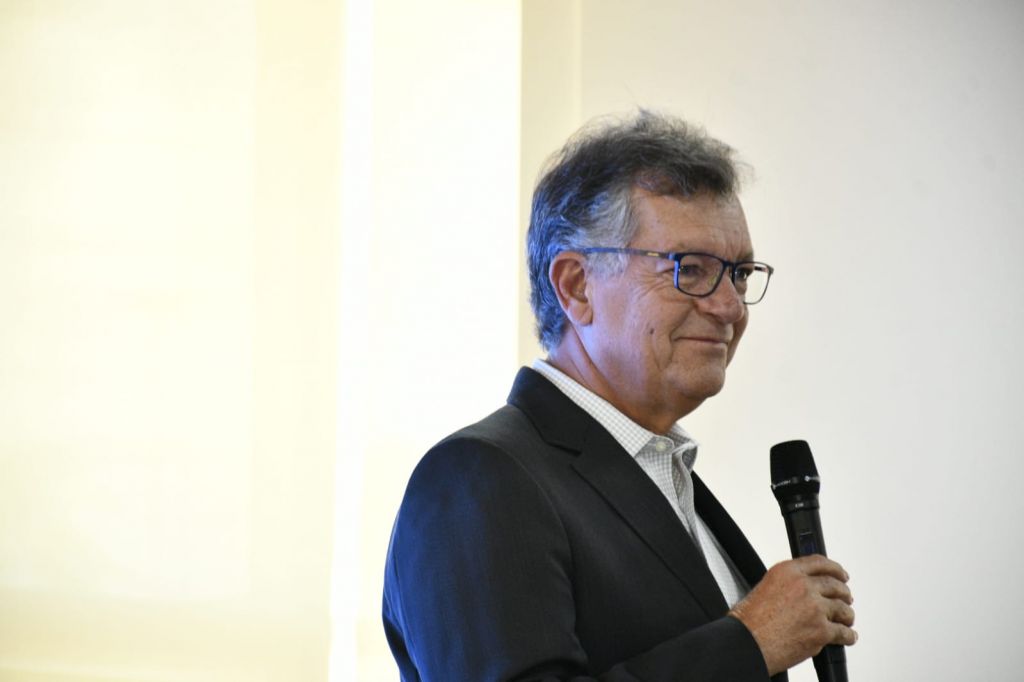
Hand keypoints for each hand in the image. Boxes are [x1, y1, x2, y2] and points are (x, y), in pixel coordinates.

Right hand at [728, 554, 856, 675]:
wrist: (747, 643)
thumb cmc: (750, 621)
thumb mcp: (765, 588)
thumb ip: (788, 584)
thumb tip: (805, 590)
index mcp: (788, 572)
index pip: (820, 563)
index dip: (835, 569)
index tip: (841, 574)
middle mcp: (803, 586)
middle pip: (835, 585)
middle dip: (844, 593)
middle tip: (846, 599)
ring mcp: (815, 608)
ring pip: (843, 609)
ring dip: (847, 615)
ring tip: (847, 620)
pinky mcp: (821, 631)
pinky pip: (843, 632)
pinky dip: (849, 636)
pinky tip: (848, 636)